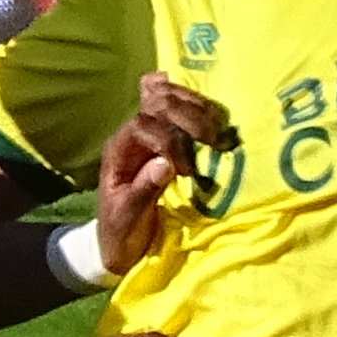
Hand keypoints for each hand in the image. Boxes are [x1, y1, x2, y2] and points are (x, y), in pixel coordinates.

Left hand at [98, 68, 235, 262]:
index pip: (143, 125)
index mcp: (118, 150)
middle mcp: (132, 133)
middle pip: (158, 103)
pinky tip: (211, 109)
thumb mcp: (127, 217)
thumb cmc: (120, 229)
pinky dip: (194, 100)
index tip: (188, 171)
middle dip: (190, 117)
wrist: (116, 240)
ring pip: (168, 96)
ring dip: (198, 107)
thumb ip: (143, 191)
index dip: (169, 141)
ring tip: (220, 128)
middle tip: (216, 141)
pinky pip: (175, 102)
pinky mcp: (164, 132)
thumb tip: (165, 163)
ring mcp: (148, 129)